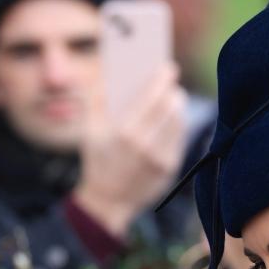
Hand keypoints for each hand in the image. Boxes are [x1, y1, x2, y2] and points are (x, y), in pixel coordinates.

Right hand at [72, 63, 186, 239]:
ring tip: (174, 96)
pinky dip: (177, 124)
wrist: (108, 201)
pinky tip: (173, 117)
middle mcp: (145, 146)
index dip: (162, 79)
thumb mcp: (89, 131)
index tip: (168, 66)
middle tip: (172, 81)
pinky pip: (179, 138)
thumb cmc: (97, 161)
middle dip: (172, 90)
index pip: (151, 97)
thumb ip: (96, 100)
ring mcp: (161, 159)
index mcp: (124, 133)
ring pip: (178, 121)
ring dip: (177, 106)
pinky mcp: (170, 168)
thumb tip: (109, 75)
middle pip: (170, 107)